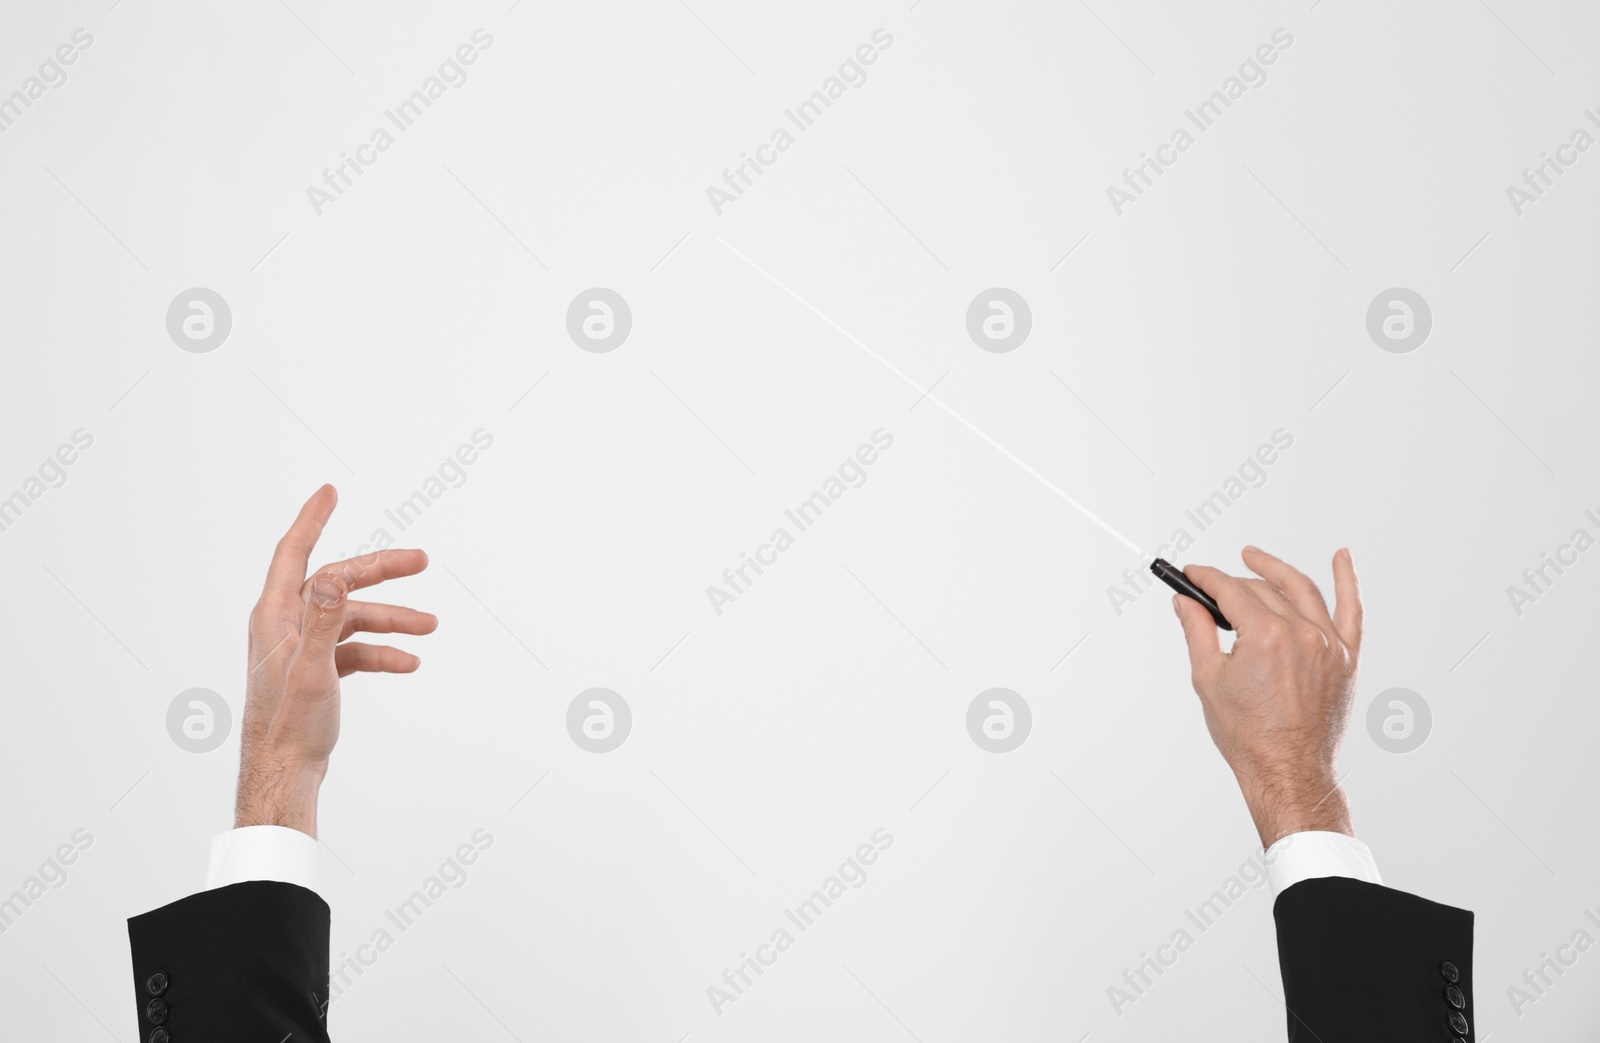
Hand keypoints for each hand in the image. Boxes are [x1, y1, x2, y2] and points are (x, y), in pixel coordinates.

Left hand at [237, 485, 435, 836]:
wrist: (285, 773)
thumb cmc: (288, 726)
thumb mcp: (312, 670)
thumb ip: (324, 620)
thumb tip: (334, 575)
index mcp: (276, 616)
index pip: (294, 553)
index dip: (313, 520)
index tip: (330, 492)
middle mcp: (286, 625)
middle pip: (338, 583)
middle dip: (380, 571)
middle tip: (421, 560)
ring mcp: (302, 648)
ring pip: (353, 618)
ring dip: (392, 619)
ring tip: (431, 626)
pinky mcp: (317, 671)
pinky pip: (355, 649)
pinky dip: (382, 652)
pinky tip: (408, 662)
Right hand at [1173, 546, 1362, 848]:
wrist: (1287, 770)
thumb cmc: (1249, 736)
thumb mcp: (1208, 679)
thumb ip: (1197, 631)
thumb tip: (1186, 602)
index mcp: (1266, 637)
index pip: (1230, 590)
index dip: (1206, 578)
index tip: (1192, 574)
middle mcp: (1302, 634)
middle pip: (1261, 590)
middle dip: (1231, 583)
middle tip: (1210, 586)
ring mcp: (1329, 644)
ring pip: (1301, 591)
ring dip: (1275, 570)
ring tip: (1254, 558)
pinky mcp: (1347, 657)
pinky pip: (1351, 610)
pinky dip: (1348, 581)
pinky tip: (1342, 557)